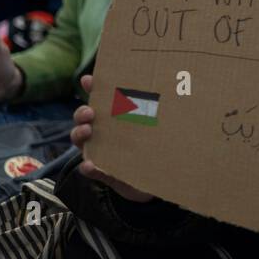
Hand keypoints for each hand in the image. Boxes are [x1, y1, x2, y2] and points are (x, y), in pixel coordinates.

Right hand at [73, 74, 155, 201]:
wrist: (156, 178)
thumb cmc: (154, 147)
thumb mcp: (156, 126)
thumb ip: (159, 110)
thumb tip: (178, 85)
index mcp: (114, 118)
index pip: (99, 98)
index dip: (91, 88)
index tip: (88, 80)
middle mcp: (103, 132)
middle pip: (83, 118)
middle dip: (82, 112)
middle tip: (91, 112)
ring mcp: (99, 151)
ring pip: (80, 140)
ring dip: (80, 133)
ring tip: (88, 131)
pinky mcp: (102, 172)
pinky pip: (89, 169)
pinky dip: (87, 167)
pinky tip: (89, 164)